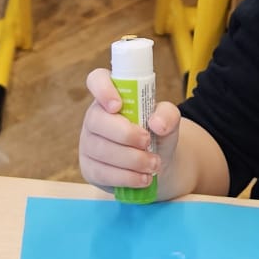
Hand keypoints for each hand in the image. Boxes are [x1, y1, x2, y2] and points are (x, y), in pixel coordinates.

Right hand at [79, 67, 180, 194]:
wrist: (156, 166)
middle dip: (125, 134)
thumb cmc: (157, 136)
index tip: (118, 106)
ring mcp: (89, 144)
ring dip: (132, 159)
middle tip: (147, 141)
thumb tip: (156, 123)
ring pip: (101, 150)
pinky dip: (127, 178)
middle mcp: (95, 118)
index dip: (103, 89)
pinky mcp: (90, 169)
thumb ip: (168, 114)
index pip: (96, 80)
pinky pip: (103, 173)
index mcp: (111, 97)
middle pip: (96, 120)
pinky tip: (143, 178)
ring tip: (154, 164)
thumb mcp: (169, 122)